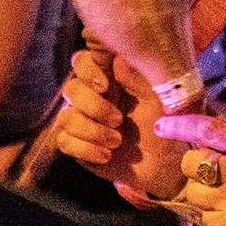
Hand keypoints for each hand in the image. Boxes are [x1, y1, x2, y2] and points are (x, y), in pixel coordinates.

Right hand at [55, 49, 187, 194]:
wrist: (161, 165)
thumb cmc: (162, 126)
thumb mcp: (157, 100)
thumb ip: (137, 79)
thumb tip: (119, 60)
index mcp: (111, 78)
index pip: (84, 61)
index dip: (88, 70)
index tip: (104, 85)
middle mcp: (92, 95)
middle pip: (71, 89)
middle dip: (93, 106)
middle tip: (118, 120)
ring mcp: (82, 119)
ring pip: (66, 117)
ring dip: (92, 131)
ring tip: (117, 141)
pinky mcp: (76, 142)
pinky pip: (63, 140)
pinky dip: (85, 149)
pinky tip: (106, 155)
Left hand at [155, 112, 225, 225]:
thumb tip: (206, 128)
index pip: (212, 130)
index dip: (182, 126)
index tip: (161, 126)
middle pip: (192, 164)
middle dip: (195, 168)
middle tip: (214, 175)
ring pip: (194, 193)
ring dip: (205, 194)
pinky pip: (204, 217)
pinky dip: (215, 216)